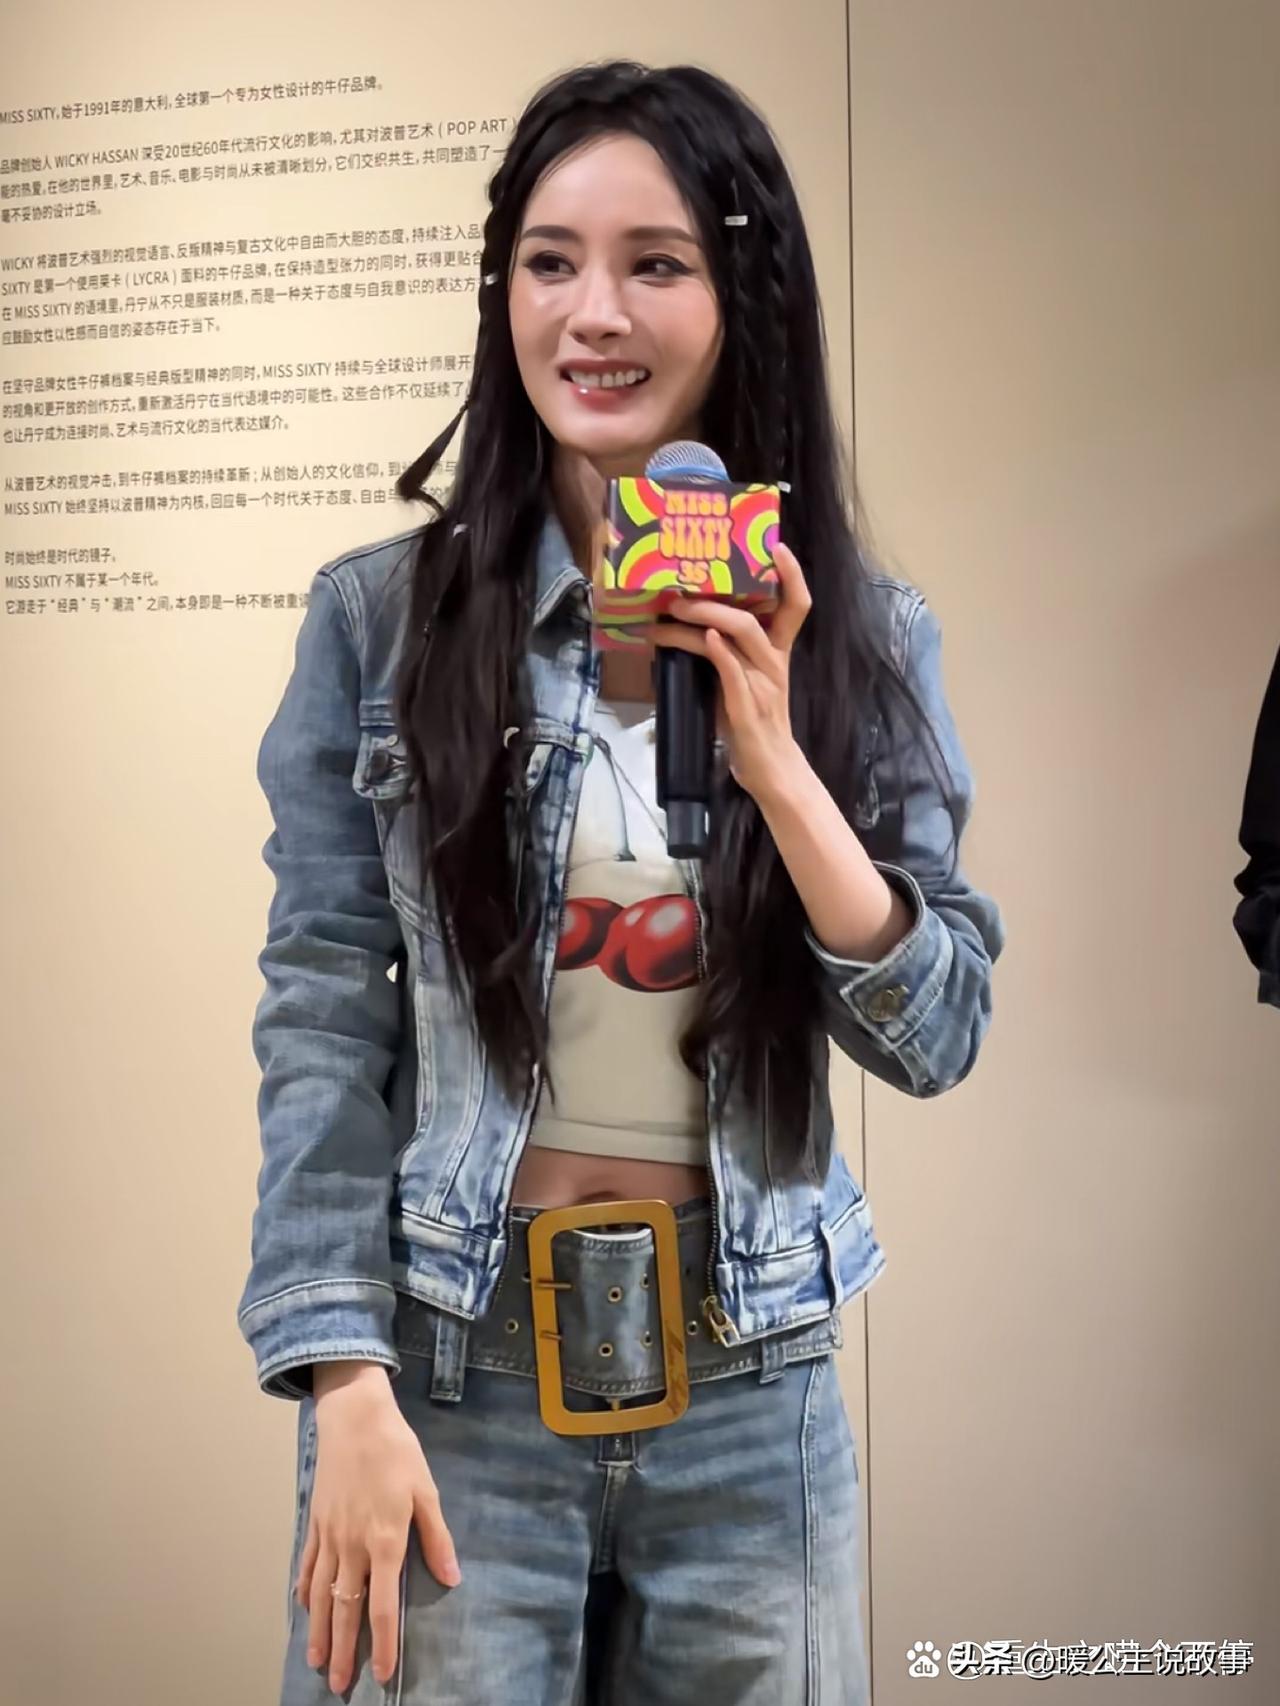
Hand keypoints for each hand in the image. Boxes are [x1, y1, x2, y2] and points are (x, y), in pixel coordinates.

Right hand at [296, 1367, 461, 1692]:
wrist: (355, 1418)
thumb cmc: (396, 1451)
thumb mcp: (426, 1491)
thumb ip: (436, 1538)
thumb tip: (450, 1578)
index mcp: (384, 1541)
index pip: (381, 1606)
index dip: (381, 1643)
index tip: (381, 1673)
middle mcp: (352, 1546)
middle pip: (344, 1609)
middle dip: (342, 1650)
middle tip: (338, 1685)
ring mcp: (329, 1536)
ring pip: (320, 1594)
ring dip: (318, 1631)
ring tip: (315, 1661)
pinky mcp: (316, 1522)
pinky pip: (307, 1565)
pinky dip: (304, 1592)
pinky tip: (303, 1610)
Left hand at [646, 540, 812, 806]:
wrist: (770, 771)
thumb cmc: (750, 724)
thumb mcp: (740, 680)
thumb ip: (723, 653)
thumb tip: (686, 627)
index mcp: (777, 653)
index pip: (797, 606)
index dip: (791, 575)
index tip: (776, 546)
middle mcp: (774, 663)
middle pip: (758, 616)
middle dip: (716, 597)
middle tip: (677, 591)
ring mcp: (763, 685)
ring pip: (741, 636)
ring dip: (703, 618)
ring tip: (671, 613)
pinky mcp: (747, 709)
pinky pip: (734, 673)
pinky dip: (718, 652)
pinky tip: (704, 638)